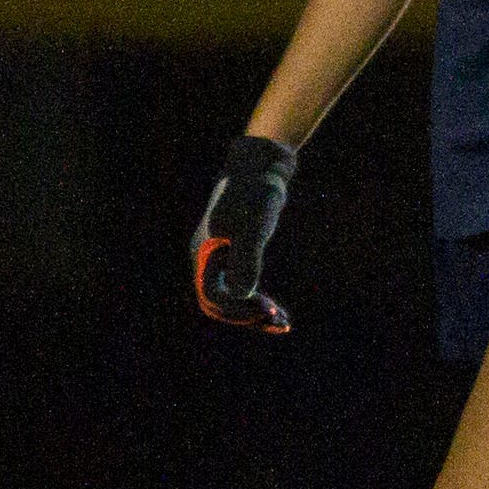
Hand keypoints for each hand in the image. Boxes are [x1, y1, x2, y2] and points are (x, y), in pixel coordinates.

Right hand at [191, 135, 296, 334]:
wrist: (259, 165)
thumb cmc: (256, 193)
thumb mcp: (255, 226)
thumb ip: (246, 258)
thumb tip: (241, 294)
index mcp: (205, 255)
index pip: (214, 298)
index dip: (240, 310)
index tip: (269, 311)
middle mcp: (206, 259)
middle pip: (219, 303)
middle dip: (247, 316)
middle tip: (280, 323)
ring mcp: (218, 256)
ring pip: (229, 296)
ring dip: (253, 312)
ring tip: (282, 323)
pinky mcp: (233, 251)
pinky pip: (239, 284)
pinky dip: (256, 298)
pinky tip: (276, 306)